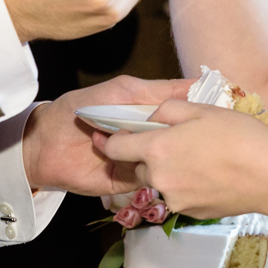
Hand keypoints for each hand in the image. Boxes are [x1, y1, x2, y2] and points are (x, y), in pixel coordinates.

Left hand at [20, 75, 193, 194]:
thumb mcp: (124, 90)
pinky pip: (148, 181)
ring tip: (175, 149)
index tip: (222, 116)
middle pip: (179, 142)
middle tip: (204, 137)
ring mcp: (140, 162)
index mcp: (150, 116)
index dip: (200, 116)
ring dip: (169, 156)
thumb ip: (160, 90)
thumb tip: (196, 83)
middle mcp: (149, 140)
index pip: (183, 116)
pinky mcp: (129, 183)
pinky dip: (150, 172)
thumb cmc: (81, 108)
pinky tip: (153, 162)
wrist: (44, 142)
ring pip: (167, 164)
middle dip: (190, 140)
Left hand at [95, 99, 267, 219]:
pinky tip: (212, 173)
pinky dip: (188, 185)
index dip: (114, 139)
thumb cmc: (240, 137)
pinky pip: (180, 195)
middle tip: (177, 141)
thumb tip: (151, 117)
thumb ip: (168, 109)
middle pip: (138, 166)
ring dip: (170, 170)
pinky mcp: (192, 213)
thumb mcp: (202, 109)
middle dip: (148, 154)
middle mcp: (159, 178)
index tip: (121, 133)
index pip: (115, 148)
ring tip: (201, 157)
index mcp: (156, 149)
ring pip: (160, 182)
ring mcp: (175, 199)